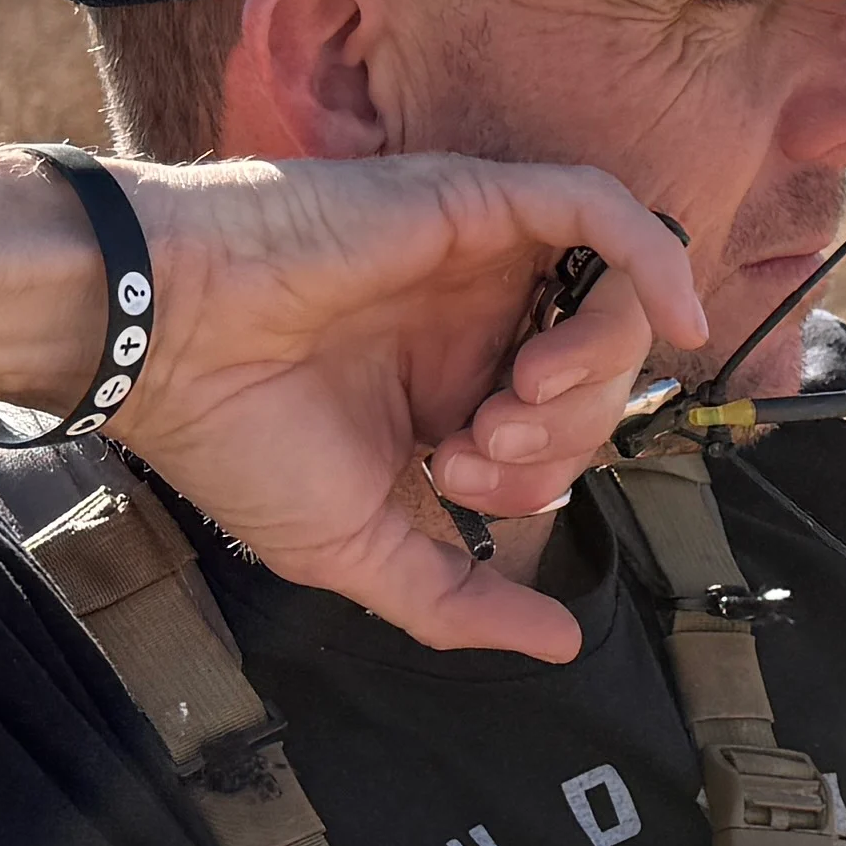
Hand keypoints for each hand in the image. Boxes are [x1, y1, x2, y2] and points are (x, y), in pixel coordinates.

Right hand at [95, 157, 709, 662]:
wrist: (165, 349)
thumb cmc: (238, 441)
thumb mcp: (362, 550)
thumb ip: (462, 600)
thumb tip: (561, 644)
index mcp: (449, 392)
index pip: (563, 437)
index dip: (539, 476)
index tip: (455, 483)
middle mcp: (476, 323)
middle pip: (599, 378)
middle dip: (566, 433)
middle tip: (478, 446)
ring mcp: (480, 260)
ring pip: (614, 297)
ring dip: (592, 367)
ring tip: (515, 397)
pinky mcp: (474, 201)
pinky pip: (601, 208)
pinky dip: (655, 258)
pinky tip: (680, 319)